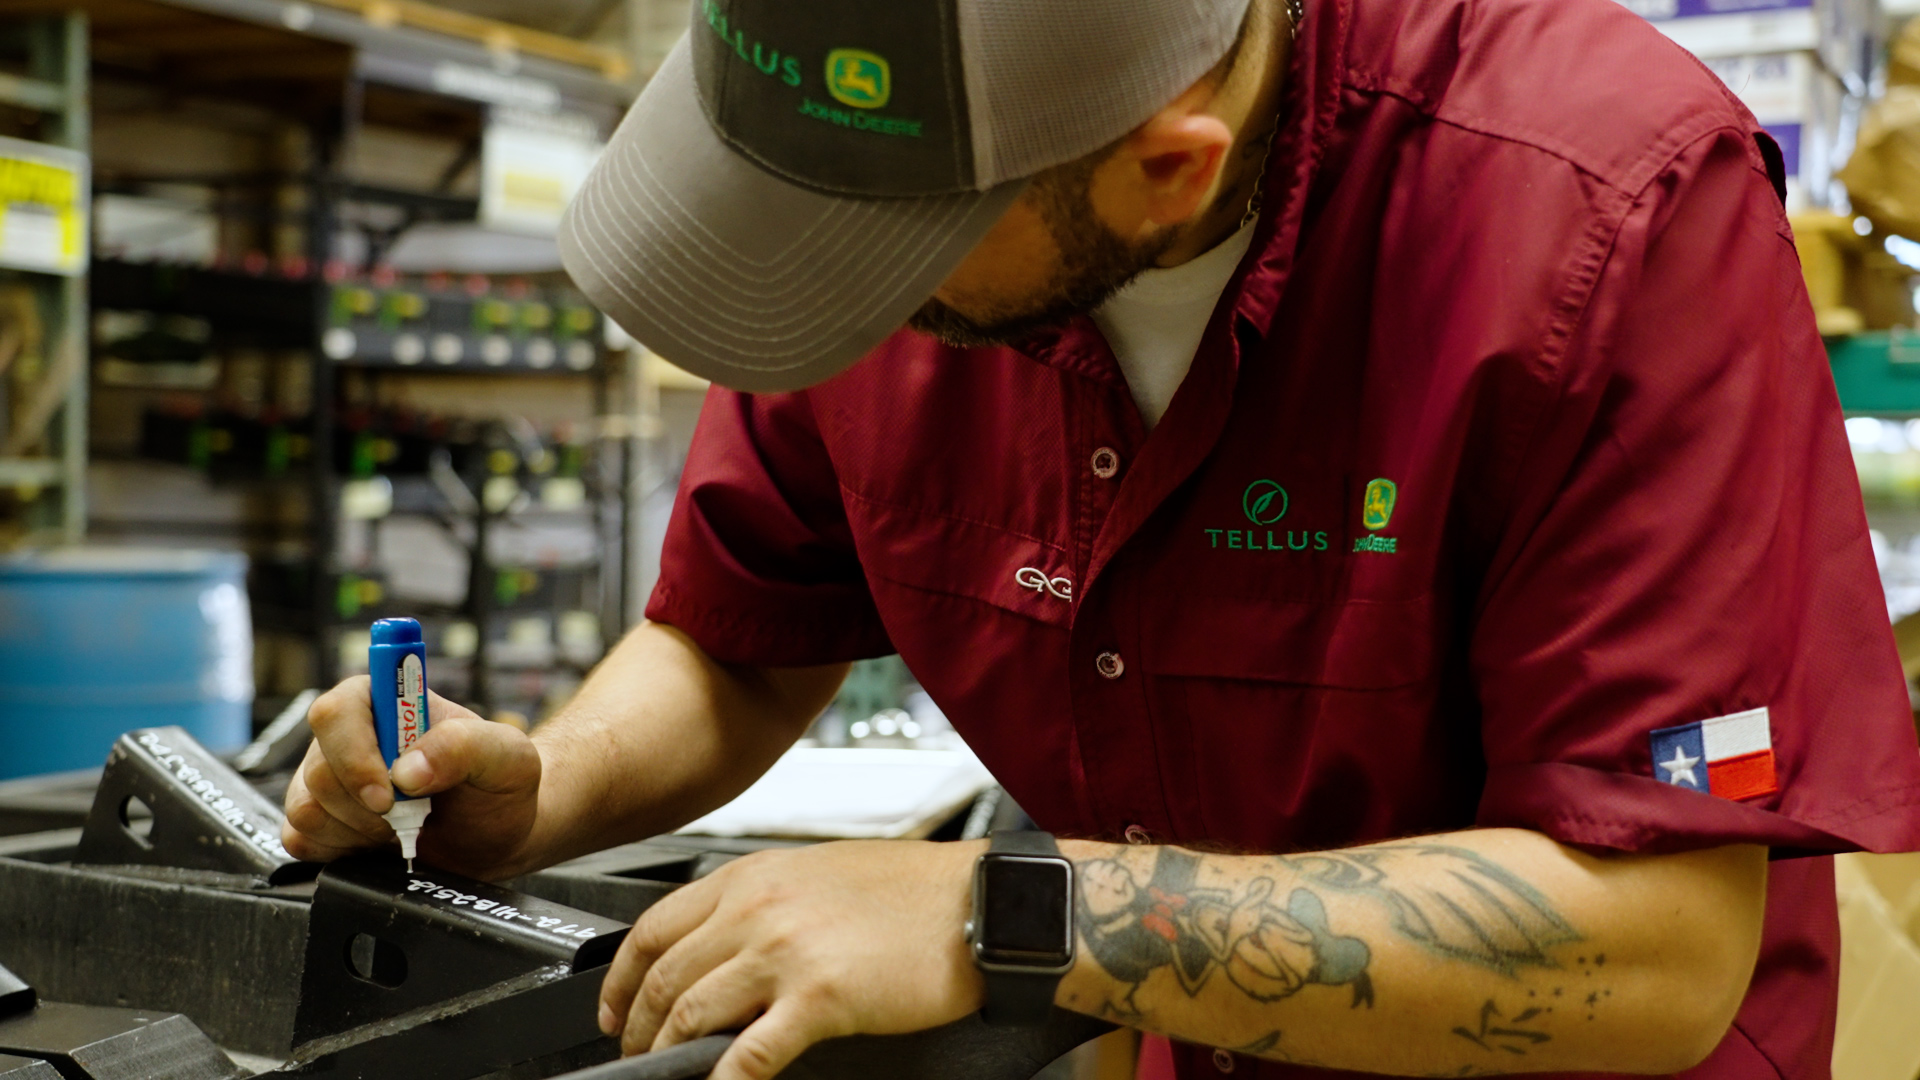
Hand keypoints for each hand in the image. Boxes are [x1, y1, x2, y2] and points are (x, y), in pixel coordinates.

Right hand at [281, 676, 542, 879]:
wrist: (496, 839)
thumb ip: (465, 747)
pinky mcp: (317, 822)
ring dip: (363, 831)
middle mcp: (348, 736)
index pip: (335, 712)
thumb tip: (407, 770)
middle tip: (417, 812)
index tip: (390, 792)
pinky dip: (343, 851)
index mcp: (386, 701)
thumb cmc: (498, 787)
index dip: (355, 755)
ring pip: (307, 810)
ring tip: (406, 824)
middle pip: (320, 771)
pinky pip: (302, 840)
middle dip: (372, 807)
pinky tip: (381, 843)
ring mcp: (326, 780)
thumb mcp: (507, 758)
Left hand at [599, 840, 987, 1078]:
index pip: (656, 925)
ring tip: (665, 1076)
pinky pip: (746, 1055)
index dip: (621, 977)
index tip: (614, 1006)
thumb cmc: (915, 892)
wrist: (978, 904)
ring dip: (666, 1056)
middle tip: (633, 1053)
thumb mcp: (819, 874)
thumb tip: (721, 946)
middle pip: (662, 976)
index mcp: (754, 875)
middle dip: (635, 1026)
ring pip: (689, 1014)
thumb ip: (762, 904)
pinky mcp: (818, 998)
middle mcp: (757, 908)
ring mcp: (783, 953)